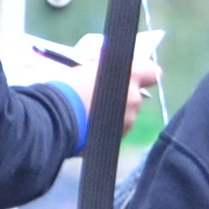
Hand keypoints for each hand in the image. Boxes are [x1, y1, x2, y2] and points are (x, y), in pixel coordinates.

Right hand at [14, 31, 160, 131]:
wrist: (54, 118)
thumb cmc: (68, 87)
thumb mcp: (88, 69)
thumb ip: (106, 70)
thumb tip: (109, 69)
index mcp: (129, 76)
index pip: (153, 73)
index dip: (144, 74)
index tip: (132, 75)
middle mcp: (134, 99)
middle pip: (135, 96)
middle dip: (122, 97)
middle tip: (99, 96)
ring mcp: (128, 121)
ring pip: (126, 115)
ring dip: (115, 114)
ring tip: (91, 114)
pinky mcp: (117, 139)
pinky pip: (116, 130)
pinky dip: (107, 129)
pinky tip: (89, 127)